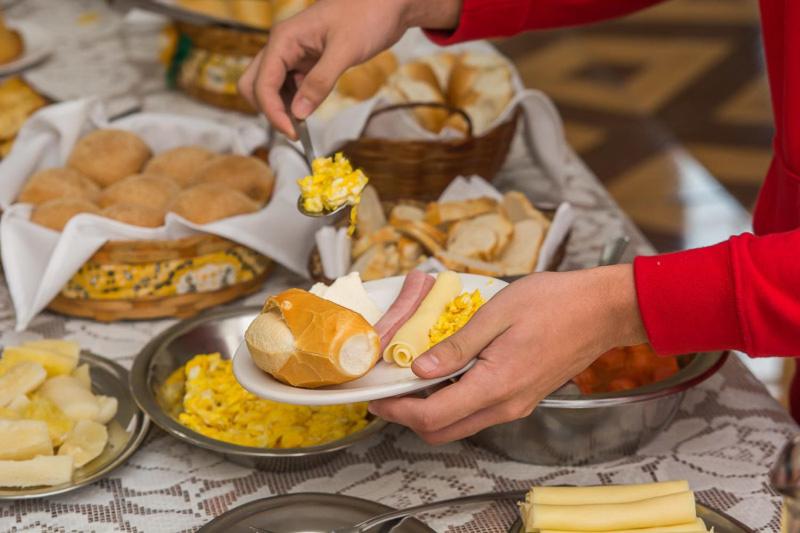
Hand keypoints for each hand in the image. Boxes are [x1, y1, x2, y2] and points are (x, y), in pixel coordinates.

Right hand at [238, 0, 462, 137]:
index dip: (273, 112)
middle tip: (295, 130)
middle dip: (270, 109)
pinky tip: (310, 110)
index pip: (263, 83)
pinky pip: (291, 86)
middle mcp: (283, 45)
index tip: (293, 134)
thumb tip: (298, 114)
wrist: (388, 4)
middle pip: (256, 84)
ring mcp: (294, 53)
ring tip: (305, 125)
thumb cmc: (368, 16)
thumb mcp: (345, 51)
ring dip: (283, 108)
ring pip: (272, 88)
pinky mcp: (307, 61)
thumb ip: (320, 82)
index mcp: (284, 38)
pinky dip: (296, 101)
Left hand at [369, 265, 647, 444]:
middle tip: (388, 393)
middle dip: (409, 418)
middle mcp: (506, 405)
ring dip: (430, 412)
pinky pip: (478, 413)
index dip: (398, 411)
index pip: (434, 416)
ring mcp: (516, 405)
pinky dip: (453, 404)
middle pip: (443, 431)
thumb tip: (420, 368)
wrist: (600, 310)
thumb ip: (456, 347)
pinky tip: (443, 377)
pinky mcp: (522, 398)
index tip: (377, 398)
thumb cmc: (554, 303)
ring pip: (460, 425)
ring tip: (410, 383)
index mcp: (497, 385)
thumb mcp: (496, 314)